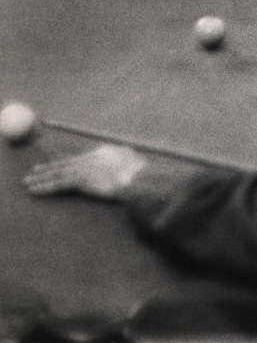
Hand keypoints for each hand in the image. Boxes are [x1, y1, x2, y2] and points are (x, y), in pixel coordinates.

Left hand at [23, 145, 146, 199]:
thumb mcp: (136, 165)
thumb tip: (130, 158)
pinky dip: (45, 188)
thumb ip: (128, 162)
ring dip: (41, 178)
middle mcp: (92, 157)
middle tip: (35, 171)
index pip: (81, 158)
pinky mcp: (81, 179)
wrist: (140, 179)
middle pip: (66, 163)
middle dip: (49, 168)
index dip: (66, 162)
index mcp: (106, 152)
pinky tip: (34, 190)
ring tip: (28, 182)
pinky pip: (58, 184)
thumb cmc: (143, 176)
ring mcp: (86, 167)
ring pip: (58, 173)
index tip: (56, 165)